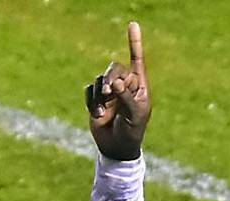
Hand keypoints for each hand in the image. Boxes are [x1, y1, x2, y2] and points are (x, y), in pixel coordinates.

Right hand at [85, 22, 151, 160]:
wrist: (117, 147)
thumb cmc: (132, 131)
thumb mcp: (134, 114)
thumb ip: (127, 96)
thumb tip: (116, 81)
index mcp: (140, 87)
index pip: (137, 61)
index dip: (135, 43)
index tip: (133, 24)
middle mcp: (125, 86)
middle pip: (115, 69)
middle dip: (111, 79)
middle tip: (111, 93)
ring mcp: (110, 92)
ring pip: (100, 79)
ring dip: (101, 93)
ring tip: (104, 109)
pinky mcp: (96, 99)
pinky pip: (89, 90)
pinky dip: (92, 101)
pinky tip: (98, 115)